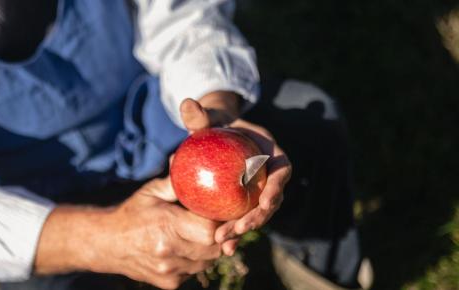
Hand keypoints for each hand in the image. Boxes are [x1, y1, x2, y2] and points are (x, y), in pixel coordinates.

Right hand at [35, 178, 225, 288]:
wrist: (107, 244)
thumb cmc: (132, 213)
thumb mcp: (150, 192)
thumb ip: (174, 181)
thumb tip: (190, 160)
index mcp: (166, 226)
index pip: (209, 230)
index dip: (220, 222)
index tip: (221, 212)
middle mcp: (168, 252)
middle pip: (214, 248)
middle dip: (219, 235)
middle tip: (215, 222)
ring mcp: (169, 271)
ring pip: (208, 262)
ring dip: (209, 248)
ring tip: (200, 233)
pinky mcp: (169, 283)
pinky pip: (195, 271)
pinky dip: (196, 260)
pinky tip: (186, 247)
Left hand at [179, 92, 291, 255]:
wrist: (212, 136)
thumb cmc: (212, 124)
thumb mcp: (205, 119)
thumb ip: (198, 115)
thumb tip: (186, 103)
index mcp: (270, 153)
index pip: (282, 171)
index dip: (277, 188)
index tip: (265, 203)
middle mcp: (269, 175)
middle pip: (271, 200)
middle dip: (258, 218)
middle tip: (238, 229)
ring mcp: (258, 190)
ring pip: (257, 215)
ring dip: (244, 230)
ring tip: (225, 243)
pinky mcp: (245, 203)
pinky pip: (241, 218)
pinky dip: (234, 233)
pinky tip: (221, 248)